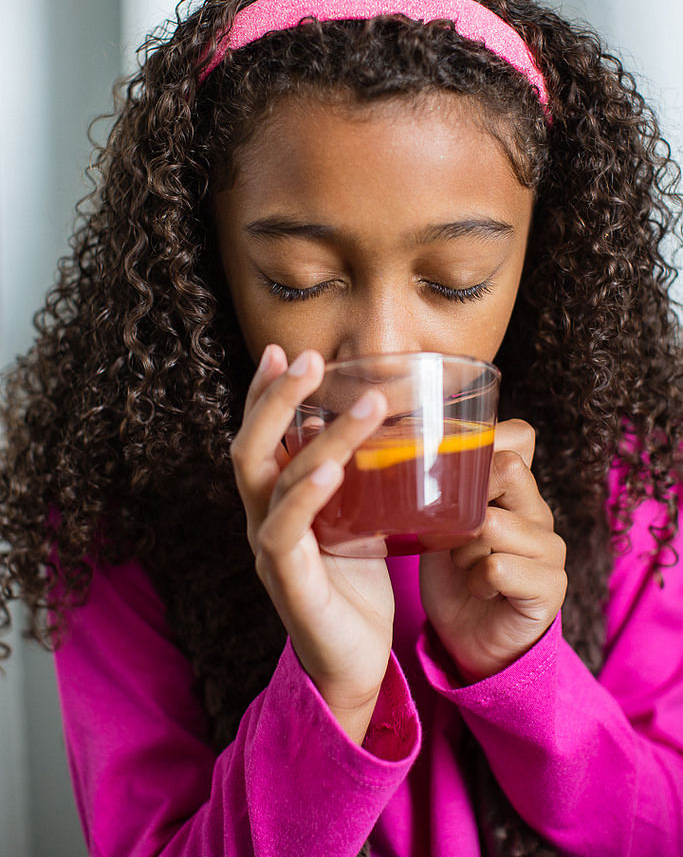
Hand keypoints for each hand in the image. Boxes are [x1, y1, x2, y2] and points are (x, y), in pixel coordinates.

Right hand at [230, 344, 393, 743]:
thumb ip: (355, 478)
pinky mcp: (289, 582)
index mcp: (274, 502)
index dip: (264, 394)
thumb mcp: (355, 520)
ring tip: (366, 404)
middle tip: (309, 359)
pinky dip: (306, 494)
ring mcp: (270, 551)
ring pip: (275, 481)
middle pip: (249, 448)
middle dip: (274, 398)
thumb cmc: (354, 586)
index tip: (284, 351)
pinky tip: (330, 468)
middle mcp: (262, 520)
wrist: (351, 664)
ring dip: (321, 437)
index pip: (259, 437)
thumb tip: (383, 427)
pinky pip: (285, 531)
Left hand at [419, 419, 566, 682]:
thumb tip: (412, 441)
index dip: (483, 444)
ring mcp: (551, 547)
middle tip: (453, 532)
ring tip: (463, 565)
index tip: (451, 476)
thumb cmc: (451, 572)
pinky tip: (480, 589)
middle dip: (466, 500)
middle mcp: (540, 510)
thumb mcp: (441, 518)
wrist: (469, 637)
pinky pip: (500, 566)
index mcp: (516, 487)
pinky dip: (477, 579)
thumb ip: (444, 483)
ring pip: (495, 522)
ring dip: (465, 548)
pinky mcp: (551, 585)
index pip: (519, 434)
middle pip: (509, 468)